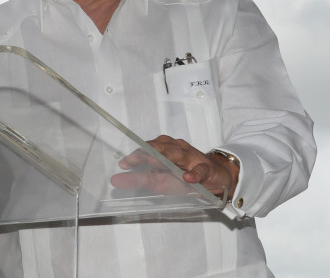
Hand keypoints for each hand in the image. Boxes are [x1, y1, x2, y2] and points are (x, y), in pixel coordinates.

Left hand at [111, 135, 237, 198]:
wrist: (214, 178)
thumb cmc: (183, 177)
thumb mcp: (159, 181)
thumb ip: (137, 179)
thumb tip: (115, 179)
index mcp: (164, 150)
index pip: (148, 149)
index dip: (136, 155)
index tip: (124, 163)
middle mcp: (177, 149)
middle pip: (161, 148)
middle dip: (148, 152)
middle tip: (134, 160)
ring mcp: (192, 158)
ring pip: (180, 154)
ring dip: (168, 157)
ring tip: (156, 162)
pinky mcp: (207, 169)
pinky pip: (201, 170)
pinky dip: (195, 174)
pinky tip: (188, 178)